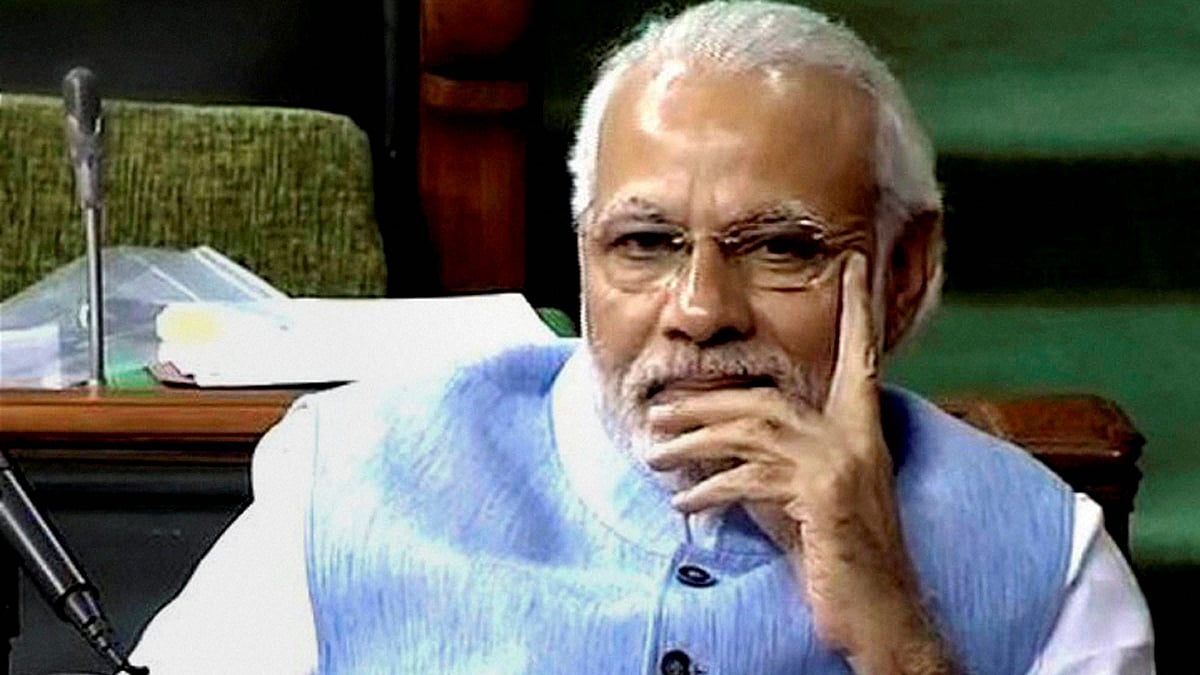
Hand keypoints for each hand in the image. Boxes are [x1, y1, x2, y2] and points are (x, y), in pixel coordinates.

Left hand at [644, 253, 955, 673]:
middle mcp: (857, 438)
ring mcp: (842, 464)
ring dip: (691, 444)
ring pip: (750, 432)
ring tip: (652, 456)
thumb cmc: (835, 554)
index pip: (860, 355)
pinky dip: (709, 490)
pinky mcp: (823, 495)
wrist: (880, 611)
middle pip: (765, 399)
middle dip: (702, 405)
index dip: (857, 310)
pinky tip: (684, 504)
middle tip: (655, 412)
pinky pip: (750, 479)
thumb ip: (768, 461)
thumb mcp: (798, 498)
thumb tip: (710, 444)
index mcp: (861, 429)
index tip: (855, 266)